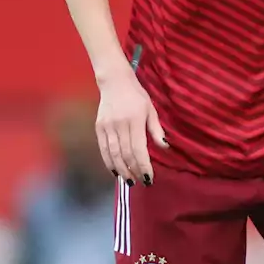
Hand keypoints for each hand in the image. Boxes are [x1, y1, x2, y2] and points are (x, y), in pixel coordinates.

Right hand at [96, 64, 166, 183]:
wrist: (114, 81)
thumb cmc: (136, 95)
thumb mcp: (151, 110)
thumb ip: (156, 130)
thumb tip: (164, 147)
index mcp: (135, 121)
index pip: (139, 150)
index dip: (143, 166)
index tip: (149, 178)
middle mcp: (120, 125)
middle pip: (126, 154)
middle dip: (133, 171)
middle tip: (140, 182)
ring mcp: (107, 126)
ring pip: (113, 154)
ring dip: (121, 170)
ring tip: (129, 181)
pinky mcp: (99, 127)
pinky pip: (103, 149)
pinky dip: (108, 162)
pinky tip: (115, 171)